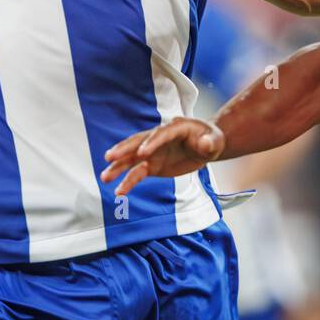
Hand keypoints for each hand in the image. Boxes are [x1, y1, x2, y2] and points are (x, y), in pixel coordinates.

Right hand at [100, 117, 225, 195]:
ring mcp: (153, 151)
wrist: (205, 146)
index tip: (142, 153)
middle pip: (139, 141)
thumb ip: (210, 142)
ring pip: (132, 157)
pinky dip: (128, 181)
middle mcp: (159, 137)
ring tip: (104, 177)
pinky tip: (118, 191)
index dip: (152, 142)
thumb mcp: (215, 140)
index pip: (161, 134)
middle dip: (124, 149)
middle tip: (109, 156)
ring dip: (118, 166)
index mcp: (175, 127)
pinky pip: (137, 173)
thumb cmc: (210, 139)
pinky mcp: (152, 164)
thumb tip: (205, 144)